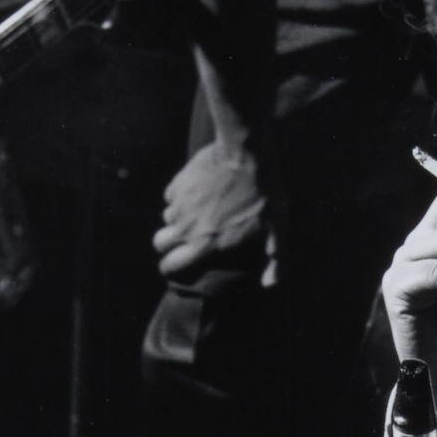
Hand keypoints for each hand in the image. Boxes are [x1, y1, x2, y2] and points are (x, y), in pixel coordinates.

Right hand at [153, 140, 268, 285]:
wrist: (246, 151)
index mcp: (206, 243)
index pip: (171, 265)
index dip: (169, 267)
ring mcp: (180, 204)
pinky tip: (197, 191)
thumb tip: (270, 285)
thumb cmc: (264, 191)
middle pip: (159, 243)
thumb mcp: (277, 227)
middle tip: (179, 240)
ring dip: (177, 218)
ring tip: (196, 211)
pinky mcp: (178, 183)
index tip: (173, 264)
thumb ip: (275, 260)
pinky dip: (180, 197)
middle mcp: (186, 227)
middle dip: (166, 245)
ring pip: (167, 218)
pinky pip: (171, 196)